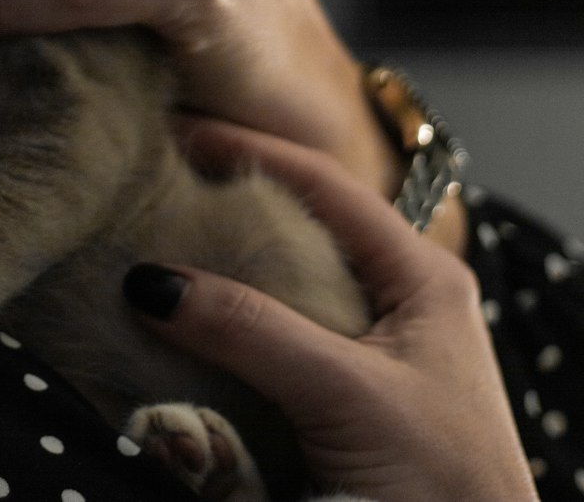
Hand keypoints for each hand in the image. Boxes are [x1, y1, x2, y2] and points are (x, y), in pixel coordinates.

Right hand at [123, 128, 537, 501]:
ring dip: (227, 270)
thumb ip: (252, 330)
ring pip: (286, 289)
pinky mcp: (347, 405)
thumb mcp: (346, 391)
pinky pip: (278, 345)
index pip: (327, 183)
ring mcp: (374, 356)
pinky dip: (231, 330)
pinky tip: (187, 324)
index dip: (254, 149)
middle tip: (161, 182)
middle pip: (304, 229)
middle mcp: (400, 303)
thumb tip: (153, 281)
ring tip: (160, 242)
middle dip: (233, 204)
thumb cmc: (441, 486)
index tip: (183, 128)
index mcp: (423, 276)